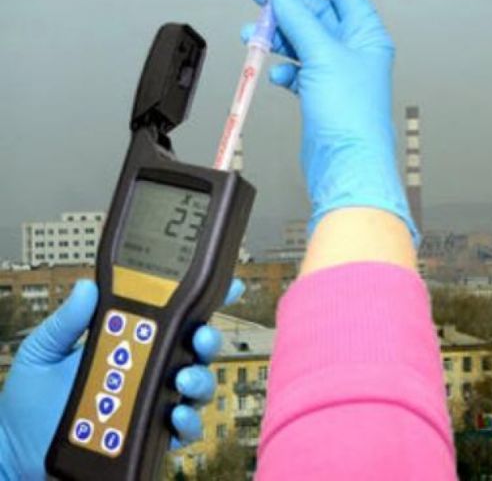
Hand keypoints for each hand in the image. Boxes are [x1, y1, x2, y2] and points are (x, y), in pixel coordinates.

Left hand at [0, 278, 244, 479]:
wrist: (17, 451)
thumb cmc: (30, 402)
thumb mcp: (42, 351)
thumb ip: (66, 321)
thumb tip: (87, 288)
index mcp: (129, 342)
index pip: (172, 317)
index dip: (203, 300)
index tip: (225, 285)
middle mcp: (148, 369)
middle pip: (195, 348)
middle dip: (207, 338)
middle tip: (200, 336)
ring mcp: (152, 401)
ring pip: (197, 385)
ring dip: (200, 379)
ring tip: (184, 379)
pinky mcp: (151, 432)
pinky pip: (184, 427)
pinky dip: (187, 421)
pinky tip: (174, 414)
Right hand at [242, 0, 418, 243]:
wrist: (347, 164)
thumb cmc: (351, 117)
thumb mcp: (324, 56)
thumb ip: (301, 22)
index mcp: (366, 34)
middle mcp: (354, 51)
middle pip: (317, 13)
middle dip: (287, 4)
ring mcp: (337, 73)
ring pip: (302, 41)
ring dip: (278, 36)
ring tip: (255, 35)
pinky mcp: (321, 94)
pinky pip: (298, 69)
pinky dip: (284, 67)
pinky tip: (276, 72)